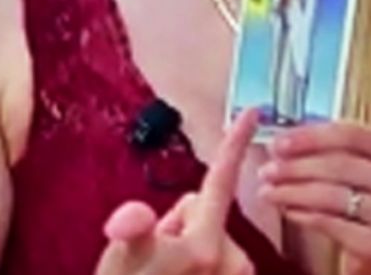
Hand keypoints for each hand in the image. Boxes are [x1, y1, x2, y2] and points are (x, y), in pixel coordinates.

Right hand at [95, 109, 259, 274]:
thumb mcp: (118, 264)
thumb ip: (132, 230)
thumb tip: (135, 215)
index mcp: (205, 246)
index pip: (221, 181)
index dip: (234, 143)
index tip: (252, 112)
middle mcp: (231, 262)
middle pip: (204, 211)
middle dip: (179, 224)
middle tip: (150, 255)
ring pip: (206, 234)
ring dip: (184, 247)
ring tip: (159, 271)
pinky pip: (213, 258)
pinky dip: (195, 263)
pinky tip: (174, 274)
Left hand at [258, 122, 370, 274]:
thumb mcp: (367, 171)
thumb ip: (337, 149)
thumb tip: (286, 138)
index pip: (352, 133)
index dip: (310, 136)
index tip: (279, 142)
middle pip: (339, 164)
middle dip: (295, 166)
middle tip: (267, 169)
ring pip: (331, 195)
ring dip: (292, 191)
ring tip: (269, 191)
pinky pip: (328, 223)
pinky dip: (302, 214)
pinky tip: (287, 209)